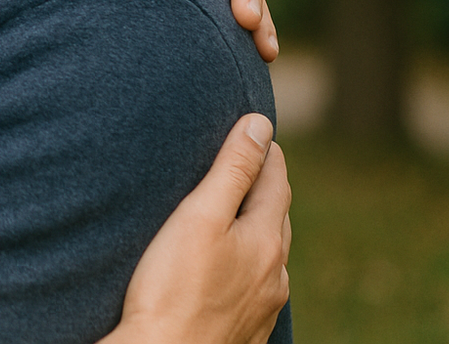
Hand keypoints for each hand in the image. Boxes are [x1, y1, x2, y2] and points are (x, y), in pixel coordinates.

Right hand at [104, 114, 291, 343]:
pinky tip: (233, 268)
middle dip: (267, 187)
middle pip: (276, 218)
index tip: (259, 130)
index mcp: (264, 242)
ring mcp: (262, 307)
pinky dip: (250, 263)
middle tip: (253, 162)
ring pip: (270, 256)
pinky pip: (257, 286)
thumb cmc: (172, 290)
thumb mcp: (199, 217)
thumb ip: (231, 170)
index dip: (267, 153)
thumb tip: (260, 125)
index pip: (276, 183)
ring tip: (243, 210)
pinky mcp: (245, 331)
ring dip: (260, 227)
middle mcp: (273, 275)